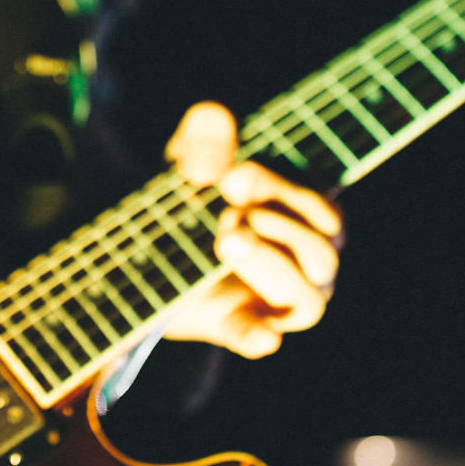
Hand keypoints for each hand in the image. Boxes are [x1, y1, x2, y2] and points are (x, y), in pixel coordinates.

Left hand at [161, 101, 340, 358]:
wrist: (141, 253)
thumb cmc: (188, 199)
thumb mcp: (189, 159)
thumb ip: (203, 139)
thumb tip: (213, 127)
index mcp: (304, 220)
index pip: (321, 209)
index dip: (283, 191)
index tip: (232, 177)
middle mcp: (304, 265)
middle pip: (323, 251)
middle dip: (276, 225)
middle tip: (226, 212)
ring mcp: (275, 301)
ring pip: (310, 298)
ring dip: (269, 264)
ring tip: (225, 240)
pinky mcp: (238, 327)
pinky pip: (259, 338)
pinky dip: (260, 337)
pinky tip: (261, 338)